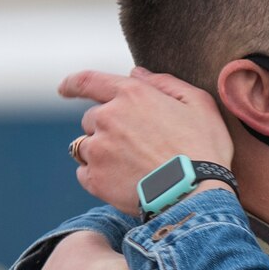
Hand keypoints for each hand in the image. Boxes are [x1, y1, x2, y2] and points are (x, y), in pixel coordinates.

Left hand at [59, 67, 234, 214]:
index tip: (63, 89)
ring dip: (101, 154)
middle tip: (135, 148)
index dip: (73, 84)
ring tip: (131, 169)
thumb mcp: (199, 105)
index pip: (89, 81)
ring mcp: (98, 149)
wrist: (197, 196)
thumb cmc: (205, 150)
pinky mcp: (95, 178)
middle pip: (91, 119)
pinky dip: (98, 177)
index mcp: (131, 95)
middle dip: (106, 129)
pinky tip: (123, 183)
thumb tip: (136, 74)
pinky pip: (84, 173)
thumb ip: (166, 84)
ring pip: (85, 147)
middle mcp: (108, 118)